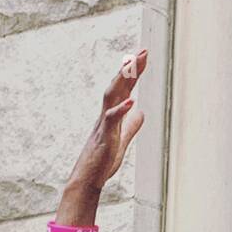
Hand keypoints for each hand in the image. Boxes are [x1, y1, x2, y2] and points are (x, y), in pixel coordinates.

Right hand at [65, 50, 147, 195]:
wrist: (87, 179)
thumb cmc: (102, 161)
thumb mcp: (122, 141)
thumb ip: (131, 126)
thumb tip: (141, 113)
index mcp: (112, 115)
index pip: (125, 88)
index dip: (134, 73)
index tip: (144, 56)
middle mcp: (106, 115)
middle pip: (118, 86)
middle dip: (130, 68)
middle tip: (144, 52)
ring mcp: (104, 124)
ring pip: (111, 96)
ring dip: (123, 81)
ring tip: (134, 66)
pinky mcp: (103, 137)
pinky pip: (111, 120)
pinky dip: (121, 110)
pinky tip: (132, 102)